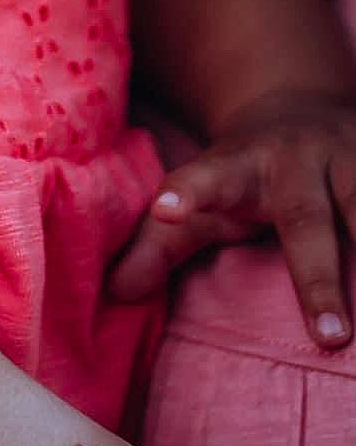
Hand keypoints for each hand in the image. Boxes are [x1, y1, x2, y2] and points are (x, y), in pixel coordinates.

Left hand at [109, 88, 355, 347]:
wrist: (299, 106)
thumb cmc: (241, 176)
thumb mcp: (198, 203)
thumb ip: (158, 245)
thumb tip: (113, 294)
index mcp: (238, 165)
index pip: (207, 179)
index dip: (187, 194)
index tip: (167, 208)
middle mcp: (299, 159)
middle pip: (308, 217)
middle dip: (320, 276)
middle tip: (332, 339)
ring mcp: (353, 159)